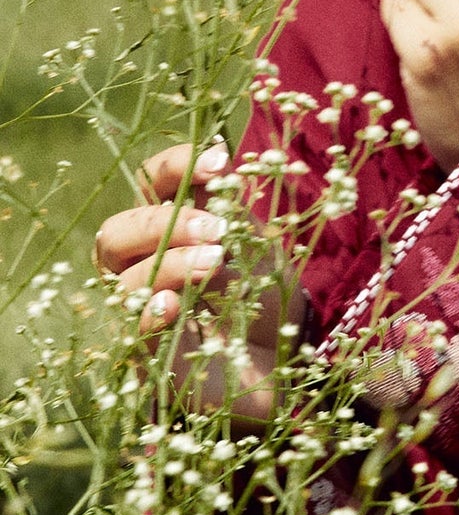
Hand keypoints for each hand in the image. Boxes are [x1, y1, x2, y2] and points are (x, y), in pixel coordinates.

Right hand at [93, 144, 300, 420]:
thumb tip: (219, 156)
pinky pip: (136, 332)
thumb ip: (231, 210)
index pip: (150, 183)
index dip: (177, 166)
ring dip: (172, 265)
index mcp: (166, 227)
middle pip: (117, 233)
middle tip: (217, 230)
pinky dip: (152, 314)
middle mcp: (141, 266)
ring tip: (216, 262)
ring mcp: (141, 311)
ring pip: (127, 282)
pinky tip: (173, 302)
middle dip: (165, 224)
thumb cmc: (262, 293)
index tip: (221, 161)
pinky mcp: (152, 357)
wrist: (285, 357)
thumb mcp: (254, 244)